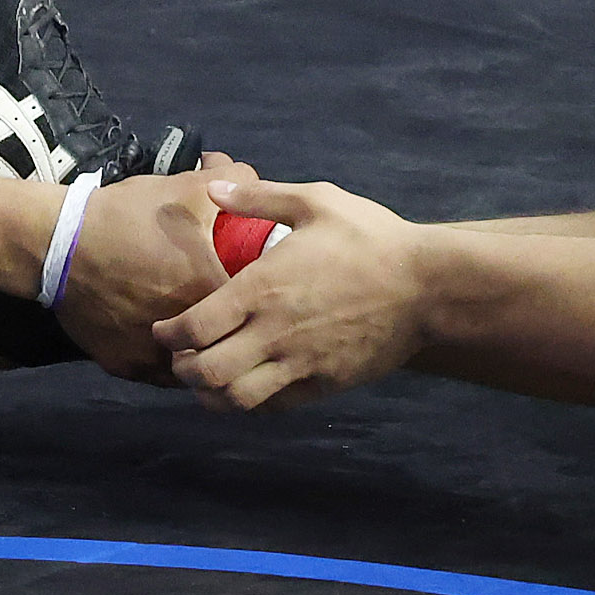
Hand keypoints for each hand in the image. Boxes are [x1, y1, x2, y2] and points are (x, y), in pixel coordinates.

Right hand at [57, 165, 253, 379]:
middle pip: (227, 342)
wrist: (57, 244)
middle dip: (231, 328)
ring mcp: (155, 358)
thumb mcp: (185, 188)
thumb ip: (234, 179)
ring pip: (193, 366)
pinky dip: (166, 360)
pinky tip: (166, 340)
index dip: (257, 296)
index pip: (254, 307)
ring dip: (199, 350)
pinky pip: (158, 373)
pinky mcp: (125, 367)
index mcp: (212, 294)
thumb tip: (250, 176)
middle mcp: (189, 337)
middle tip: (224, 308)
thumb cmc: (127, 217)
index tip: (249, 285)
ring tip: (197, 328)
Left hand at [155, 176, 427, 409]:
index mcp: (262, 288)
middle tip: (182, 356)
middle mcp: (273, 332)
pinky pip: (274, 407)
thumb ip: (260, 197)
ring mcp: (300, 364)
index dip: (168, 334)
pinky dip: (252, 402)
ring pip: (235, 400)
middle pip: (204, 373)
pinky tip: (251, 383)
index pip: (193, 327)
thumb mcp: (316, 201)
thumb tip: (213, 188)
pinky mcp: (324, 384)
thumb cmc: (371, 238)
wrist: (428, 286)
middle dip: (183, 369)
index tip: (166, 328)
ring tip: (211, 378)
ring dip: (213, 394)